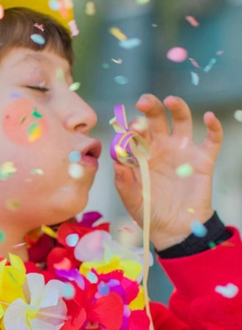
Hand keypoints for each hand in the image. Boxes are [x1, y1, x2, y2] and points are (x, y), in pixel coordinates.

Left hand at [113, 94, 222, 250]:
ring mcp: (182, 151)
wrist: (174, 229)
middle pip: (155, 120)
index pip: (134, 134)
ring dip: (177, 108)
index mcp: (140, 154)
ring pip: (181, 121)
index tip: (129, 126)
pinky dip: (213, 126)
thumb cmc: (148, 212)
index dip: (131, 127)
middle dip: (150, 108)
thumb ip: (123, 182)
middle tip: (144, 102)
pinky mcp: (203, 159)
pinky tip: (208, 117)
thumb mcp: (131, 199)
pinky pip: (211, 139)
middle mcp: (160, 147)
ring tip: (170, 100)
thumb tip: (117, 162)